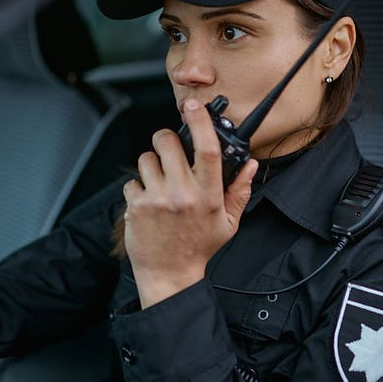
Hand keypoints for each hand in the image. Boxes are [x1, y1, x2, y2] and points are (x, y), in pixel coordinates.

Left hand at [122, 98, 257, 307]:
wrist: (169, 275)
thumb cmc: (200, 247)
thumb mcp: (229, 222)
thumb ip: (240, 191)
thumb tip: (251, 165)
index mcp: (209, 195)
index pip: (207, 148)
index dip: (200, 121)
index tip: (193, 106)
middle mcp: (183, 194)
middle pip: (168, 143)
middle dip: (166, 139)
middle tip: (170, 151)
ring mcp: (157, 200)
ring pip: (146, 158)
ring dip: (151, 165)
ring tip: (159, 182)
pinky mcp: (136, 207)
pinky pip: (131, 181)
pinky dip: (137, 188)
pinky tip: (148, 202)